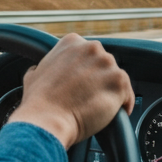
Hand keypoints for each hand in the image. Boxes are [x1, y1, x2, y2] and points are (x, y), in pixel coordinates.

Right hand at [7, 33, 133, 149]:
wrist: (47, 119)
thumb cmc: (39, 101)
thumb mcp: (33, 74)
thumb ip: (44, 67)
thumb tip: (38, 70)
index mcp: (72, 42)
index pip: (88, 54)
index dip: (86, 70)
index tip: (83, 82)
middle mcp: (91, 48)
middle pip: (104, 63)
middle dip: (100, 78)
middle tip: (90, 96)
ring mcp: (107, 63)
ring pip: (116, 78)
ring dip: (110, 91)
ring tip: (99, 107)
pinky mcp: (119, 82)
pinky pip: (128, 94)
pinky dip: (123, 104)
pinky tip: (113, 113)